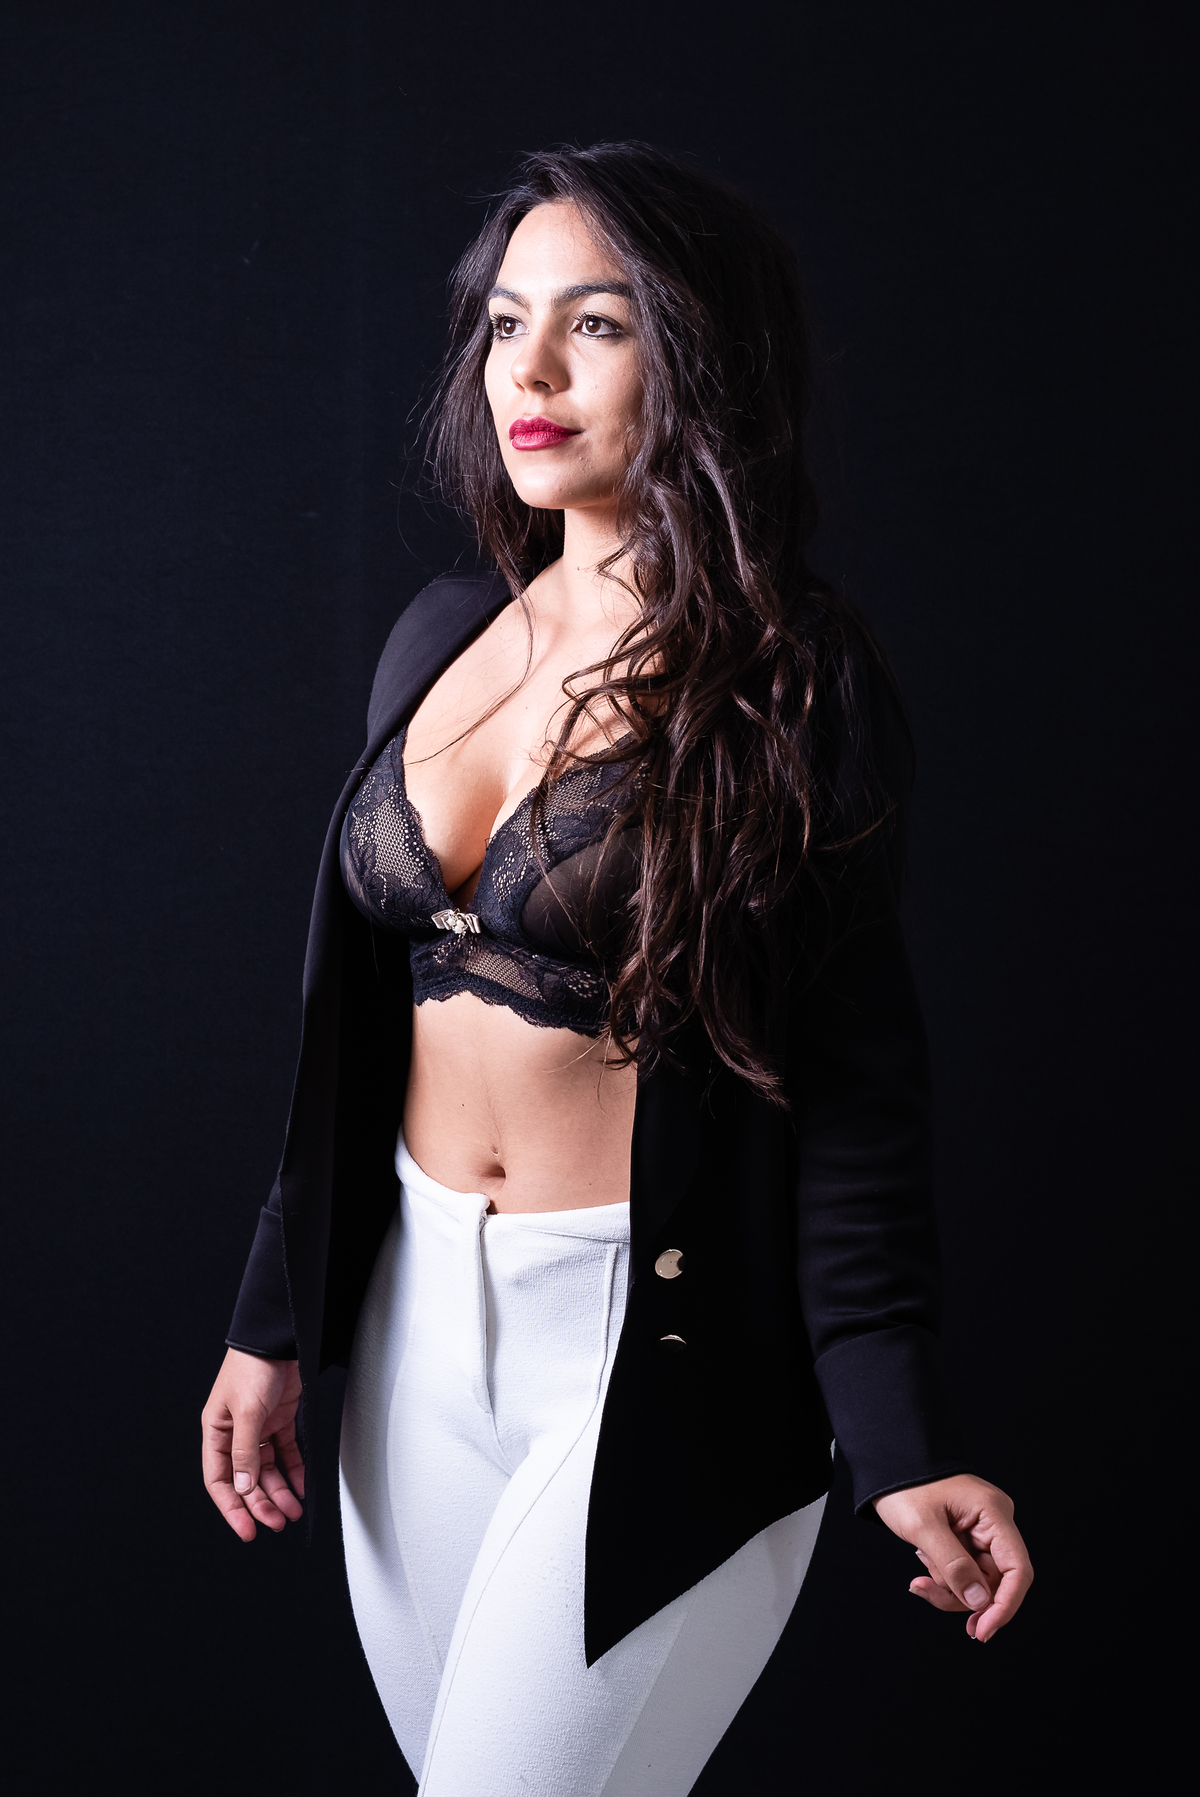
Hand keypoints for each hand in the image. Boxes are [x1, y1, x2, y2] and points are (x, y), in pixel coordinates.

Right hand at [201, 1347, 304, 1540]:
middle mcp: (235, 1434)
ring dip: (279, 1492)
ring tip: (293, 1512)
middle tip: (278, 1523)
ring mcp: (258, 1428)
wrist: (278, 1338)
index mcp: (216, 1432)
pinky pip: (285, 1453)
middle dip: (261, 1504)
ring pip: (267, 1471)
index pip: (220, 1480)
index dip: (232, 1508)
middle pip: (246, 1480)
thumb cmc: (252, 1367)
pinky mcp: (279, 1420)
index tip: (247, 1530)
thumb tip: (243, 1487)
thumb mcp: (247, 1411)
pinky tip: (302, 1487)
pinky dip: (294, 1471)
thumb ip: (245, 1451)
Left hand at [873, 1474, 1032, 1641]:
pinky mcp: (968, 1539)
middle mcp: (995, 1524)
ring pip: (978, 1582)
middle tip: (926, 1591)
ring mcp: (982, 1532)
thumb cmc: (906, 1485)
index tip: (982, 1631)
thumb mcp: (923, 1526)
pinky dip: (944, 1577)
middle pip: (995, 1582)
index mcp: (993, 1514)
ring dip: (948, 1587)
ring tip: (919, 1571)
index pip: (1017, 1570)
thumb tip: (980, 1602)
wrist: (891, 1463)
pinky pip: (964, 1572)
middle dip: (963, 1596)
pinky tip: (923, 1560)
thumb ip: (952, 1565)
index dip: (1004, 1606)